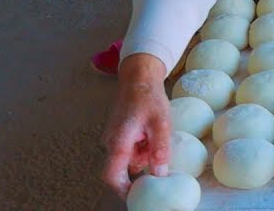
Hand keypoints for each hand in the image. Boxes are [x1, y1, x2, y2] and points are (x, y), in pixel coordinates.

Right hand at [101, 54, 170, 197]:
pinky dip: (142, 144)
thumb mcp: (161, 123)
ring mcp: (113, 138)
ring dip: (144, 152)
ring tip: (157, 133)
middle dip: (143, 163)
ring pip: (129, 157)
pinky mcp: (118, 134)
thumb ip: (160, 149)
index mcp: (118, 142)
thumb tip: (161, 174)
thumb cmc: (149, 97)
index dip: (122, 190)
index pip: (112, 176)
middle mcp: (111, 142)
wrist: (138, 77)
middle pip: (124, 167)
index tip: (138, 195)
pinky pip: (130, 147)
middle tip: (158, 149)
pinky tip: (151, 131)